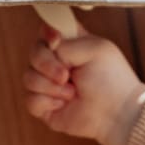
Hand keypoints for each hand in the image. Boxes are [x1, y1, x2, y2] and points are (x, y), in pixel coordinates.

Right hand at [22, 26, 144, 144]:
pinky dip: (47, 102)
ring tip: (73, 93)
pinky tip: (64, 104)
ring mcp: (48, 84)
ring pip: (28, 77)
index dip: (46, 33)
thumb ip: (66, 43)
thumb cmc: (112, 80)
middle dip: (47, 64)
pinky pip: (30, 100)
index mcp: (70, 44)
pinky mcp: (44, 106)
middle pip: (33, 53)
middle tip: (67, 75)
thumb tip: (48, 49)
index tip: (56, 40)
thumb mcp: (95, 49)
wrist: (115, 113)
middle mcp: (56, 62)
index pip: (46, 30)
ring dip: (50, 86)